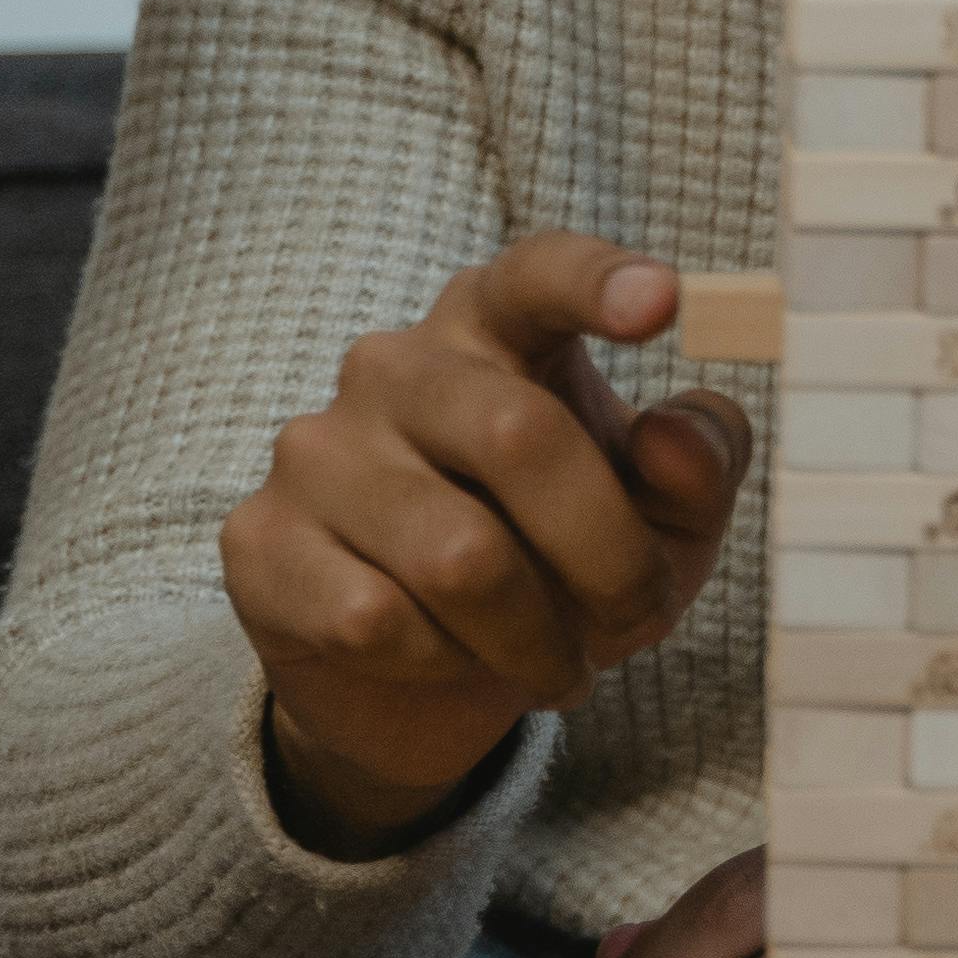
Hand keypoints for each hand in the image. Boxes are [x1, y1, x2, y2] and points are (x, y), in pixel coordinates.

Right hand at [227, 232, 755, 849]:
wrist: (424, 684)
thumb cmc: (557, 564)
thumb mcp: (661, 522)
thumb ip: (697, 467)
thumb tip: (678, 441)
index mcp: (494, 326)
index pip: (537, 273)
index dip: (596, 280)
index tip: (663, 301)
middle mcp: (393, 366)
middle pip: (520, 435)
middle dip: (608, 556)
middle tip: (638, 618)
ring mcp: (314, 450)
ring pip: (457, 558)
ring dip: (533, 638)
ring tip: (552, 662)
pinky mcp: (260, 542)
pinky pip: (375, 620)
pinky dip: (443, 666)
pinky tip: (448, 662)